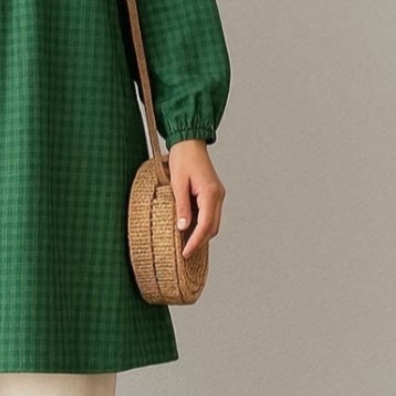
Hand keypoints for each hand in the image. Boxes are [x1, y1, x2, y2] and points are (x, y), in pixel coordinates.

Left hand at [167, 139, 225, 259]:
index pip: (205, 225)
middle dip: (200, 241)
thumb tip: (183, 228)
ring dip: (201, 233)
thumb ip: (181, 206)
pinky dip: (202, 224)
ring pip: (213, 222)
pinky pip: (210, 214)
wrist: (189, 142)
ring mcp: (218, 195)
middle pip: (212, 227)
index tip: (186, 252)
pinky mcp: (214, 193)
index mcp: (211, 193)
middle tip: (185, 252)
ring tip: (186, 243)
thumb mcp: (177, 184)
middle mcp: (218, 196)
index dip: (196, 241)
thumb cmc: (182, 159)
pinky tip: (191, 228)